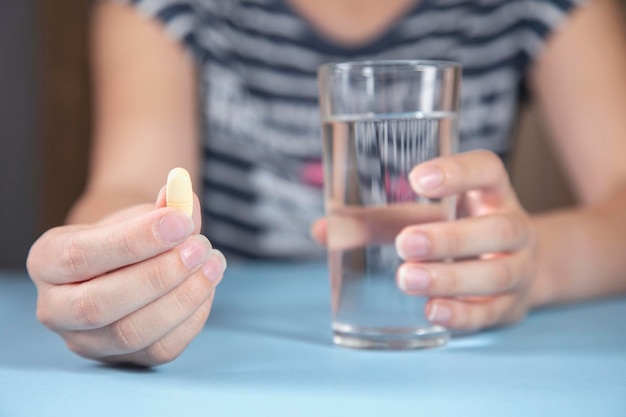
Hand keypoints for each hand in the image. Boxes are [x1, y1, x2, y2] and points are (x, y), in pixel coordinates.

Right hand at [26, 188, 226, 365]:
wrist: (126, 264)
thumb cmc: (130, 234)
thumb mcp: (141, 213)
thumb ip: (165, 205)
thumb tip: (185, 196)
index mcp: (47, 260)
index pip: (80, 256)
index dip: (134, 240)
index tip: (181, 222)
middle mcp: (55, 308)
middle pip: (99, 304)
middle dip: (159, 274)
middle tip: (200, 247)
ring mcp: (87, 342)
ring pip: (131, 333)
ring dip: (182, 298)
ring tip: (213, 264)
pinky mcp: (123, 360)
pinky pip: (160, 349)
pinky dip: (192, 318)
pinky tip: (207, 287)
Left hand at [395, 150, 536, 330]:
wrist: (513, 268)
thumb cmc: (458, 230)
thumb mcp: (430, 215)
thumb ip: (381, 219)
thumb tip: (327, 228)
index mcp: (492, 193)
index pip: (488, 170)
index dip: (459, 172)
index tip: (417, 180)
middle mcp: (514, 228)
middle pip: (499, 229)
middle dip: (450, 238)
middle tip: (405, 243)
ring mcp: (518, 269)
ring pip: (496, 274)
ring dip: (450, 278)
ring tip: (407, 279)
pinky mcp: (510, 306)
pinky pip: (491, 313)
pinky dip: (461, 314)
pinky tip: (431, 310)